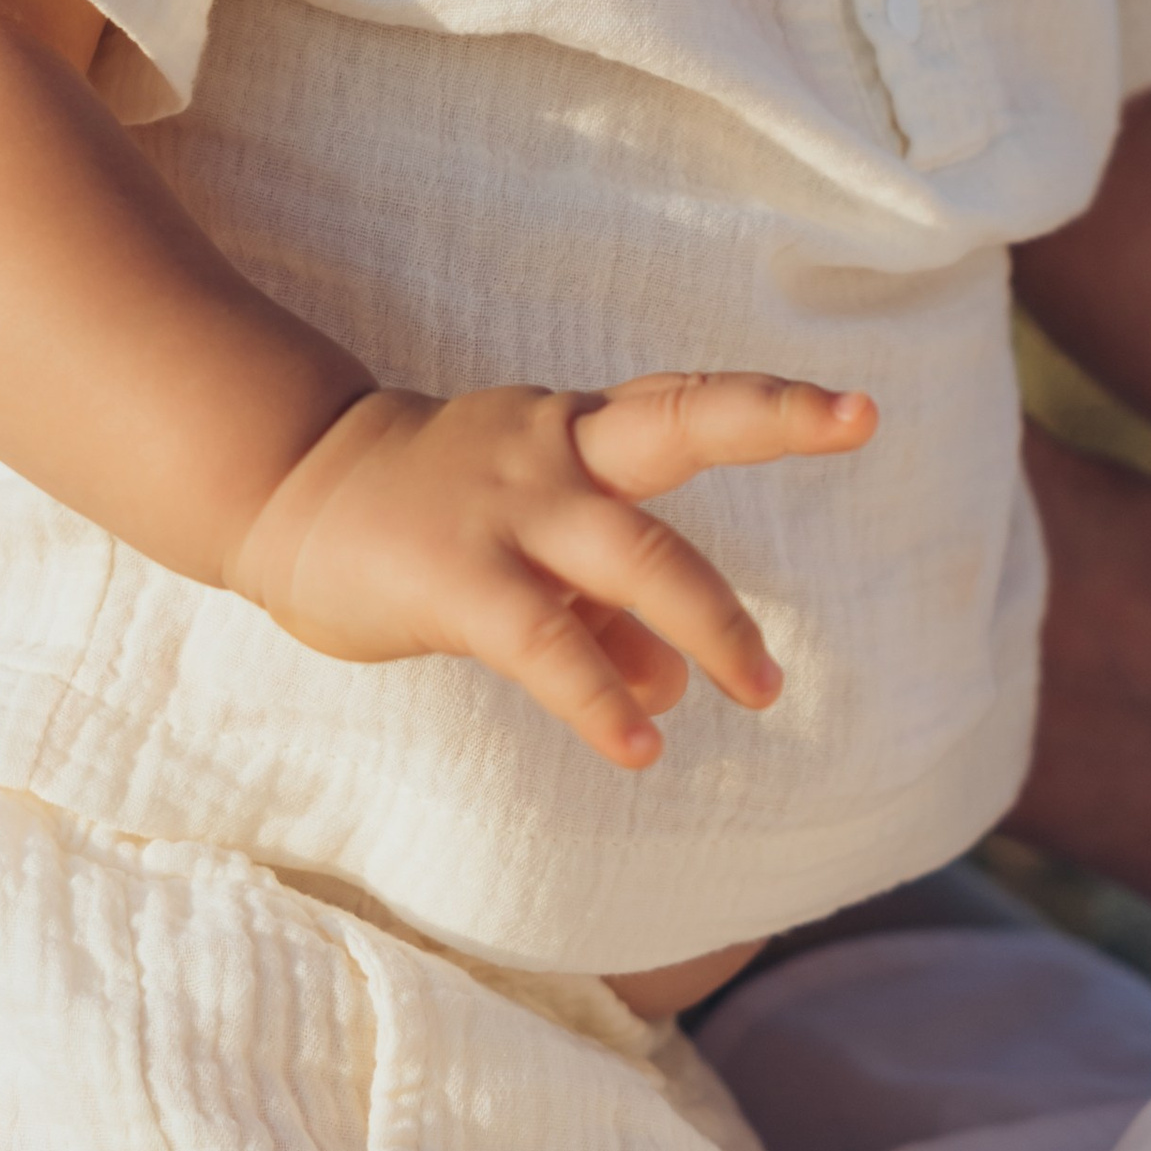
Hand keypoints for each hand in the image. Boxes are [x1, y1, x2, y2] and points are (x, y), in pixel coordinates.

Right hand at [227, 370, 873, 768]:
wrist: (290, 493)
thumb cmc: (425, 515)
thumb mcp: (528, 550)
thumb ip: (607, 609)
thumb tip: (677, 685)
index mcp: (577, 433)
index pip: (687, 405)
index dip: (774, 404)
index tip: (860, 410)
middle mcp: (554, 451)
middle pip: (679, 422)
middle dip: (772, 415)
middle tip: (859, 419)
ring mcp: (506, 509)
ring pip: (635, 552)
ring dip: (711, 621)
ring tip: (761, 689)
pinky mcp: (456, 578)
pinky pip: (546, 644)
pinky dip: (598, 697)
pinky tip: (637, 746)